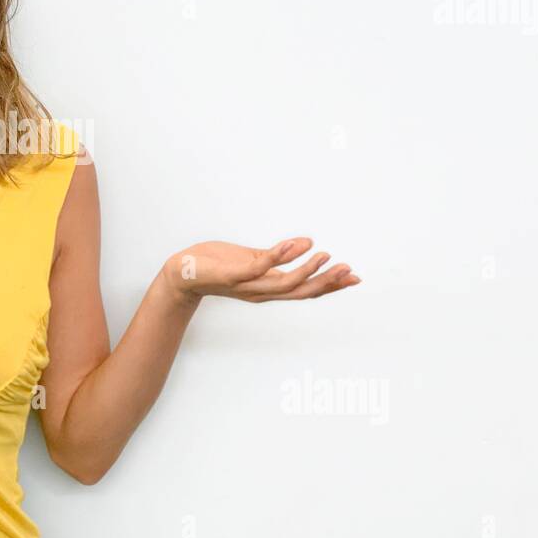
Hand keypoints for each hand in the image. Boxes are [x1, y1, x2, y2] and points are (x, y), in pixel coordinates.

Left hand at [163, 237, 359, 302]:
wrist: (182, 272)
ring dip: (306, 270)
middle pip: (301, 292)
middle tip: (349, 270)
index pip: (304, 290)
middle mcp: (261, 291)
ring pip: (283, 284)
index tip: (355, 278)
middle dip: (326, 283)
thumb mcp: (251, 260)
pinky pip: (257, 268)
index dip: (330, 286)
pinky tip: (293, 245)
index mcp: (268, 287)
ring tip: (324, 254)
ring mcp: (247, 285)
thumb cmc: (217, 265)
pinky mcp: (231, 276)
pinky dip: (277, 257)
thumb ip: (275, 257)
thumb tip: (304, 245)